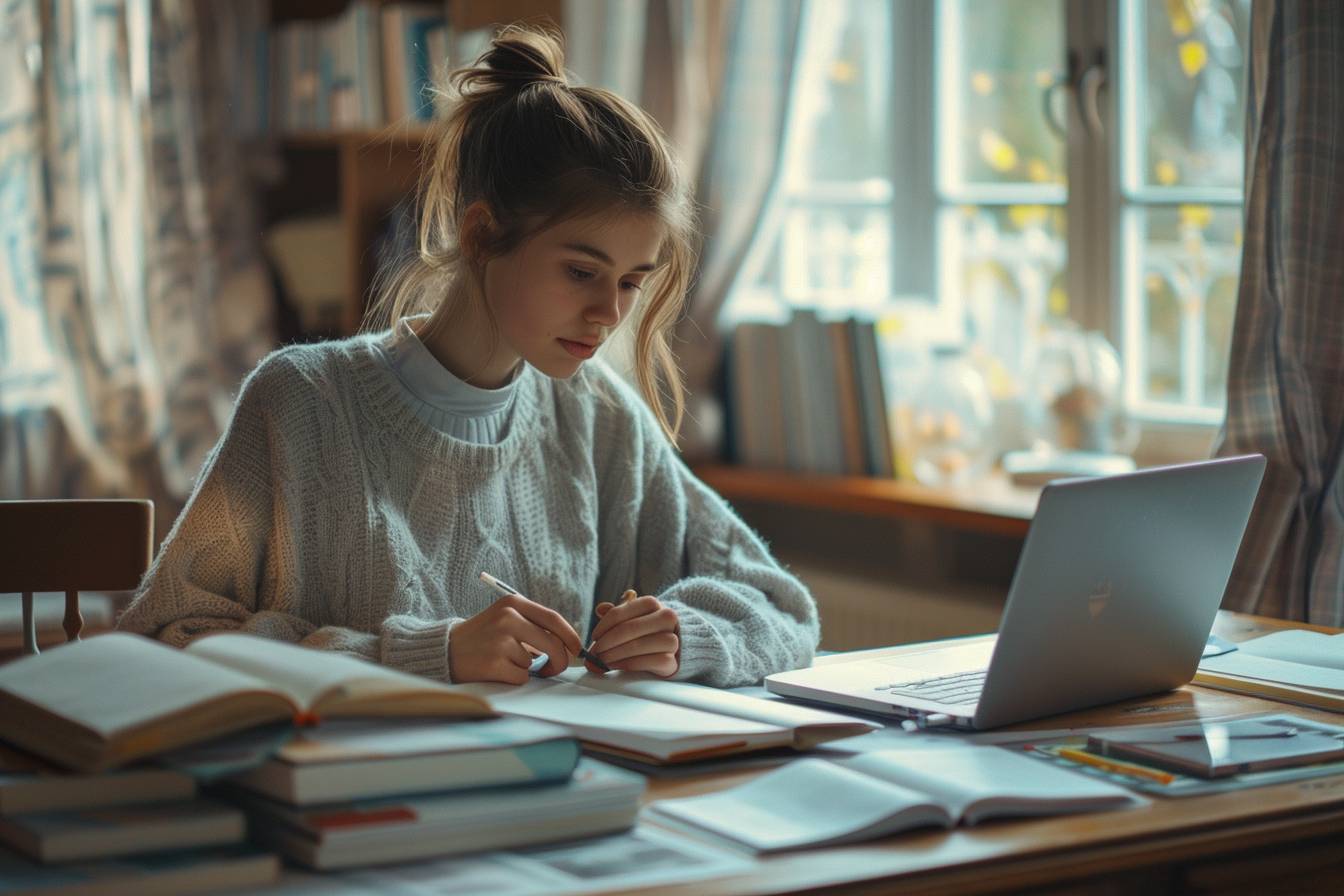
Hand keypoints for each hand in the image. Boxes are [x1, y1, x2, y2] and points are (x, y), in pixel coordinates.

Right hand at [449, 593, 582, 683]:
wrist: (446, 649)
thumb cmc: (483, 636)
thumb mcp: (505, 617)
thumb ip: (533, 624)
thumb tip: (568, 644)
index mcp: (513, 603)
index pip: (553, 619)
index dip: (570, 635)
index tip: (576, 648)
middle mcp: (508, 618)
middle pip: (553, 644)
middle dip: (560, 661)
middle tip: (554, 668)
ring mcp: (500, 640)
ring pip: (535, 662)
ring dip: (527, 668)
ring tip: (505, 660)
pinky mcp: (493, 663)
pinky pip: (522, 676)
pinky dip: (515, 678)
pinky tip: (498, 670)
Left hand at [585, 589, 679, 676]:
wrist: (670, 648)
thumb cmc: (645, 630)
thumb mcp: (631, 617)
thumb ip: (616, 613)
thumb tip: (600, 609)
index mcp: (651, 603)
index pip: (619, 613)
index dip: (603, 626)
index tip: (595, 637)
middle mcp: (665, 618)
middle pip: (629, 629)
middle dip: (607, 642)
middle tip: (595, 652)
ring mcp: (671, 639)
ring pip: (638, 646)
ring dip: (615, 655)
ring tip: (603, 660)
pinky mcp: (672, 661)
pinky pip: (646, 662)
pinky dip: (627, 664)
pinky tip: (616, 666)